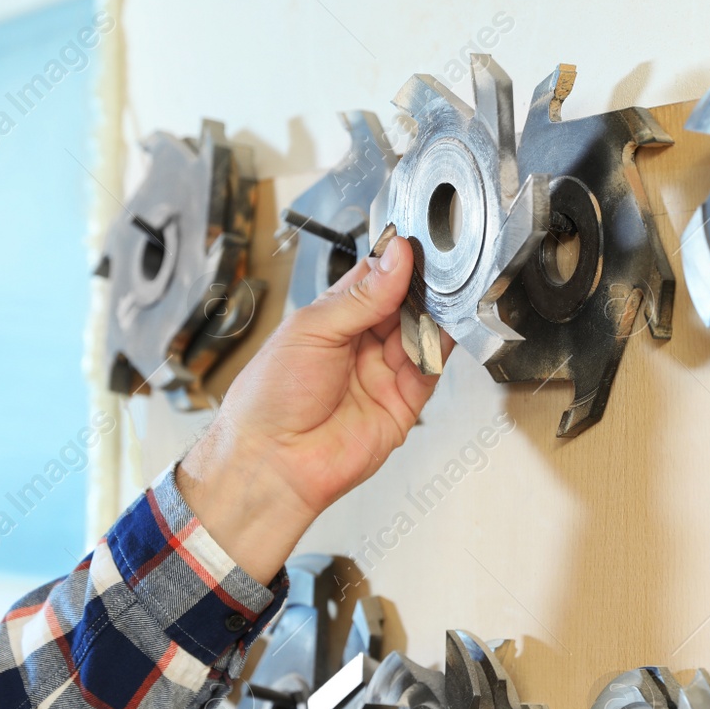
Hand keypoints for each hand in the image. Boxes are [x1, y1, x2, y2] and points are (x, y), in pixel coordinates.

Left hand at [177, 233, 452, 582]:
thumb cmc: (271, 398)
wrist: (274, 460)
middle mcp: (360, 345)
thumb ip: (361, 296)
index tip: (415, 248)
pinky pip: (429, 372)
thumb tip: (396, 258)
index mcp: (332, 320)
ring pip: (420, 335)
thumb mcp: (312, 329)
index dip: (396, 264)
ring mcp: (382, 374)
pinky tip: (438, 332)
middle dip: (420, 289)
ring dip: (432, 317)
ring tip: (438, 300)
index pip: (374, 280)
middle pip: (404, 306)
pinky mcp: (402, 405)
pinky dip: (438, 351)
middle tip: (435, 271)